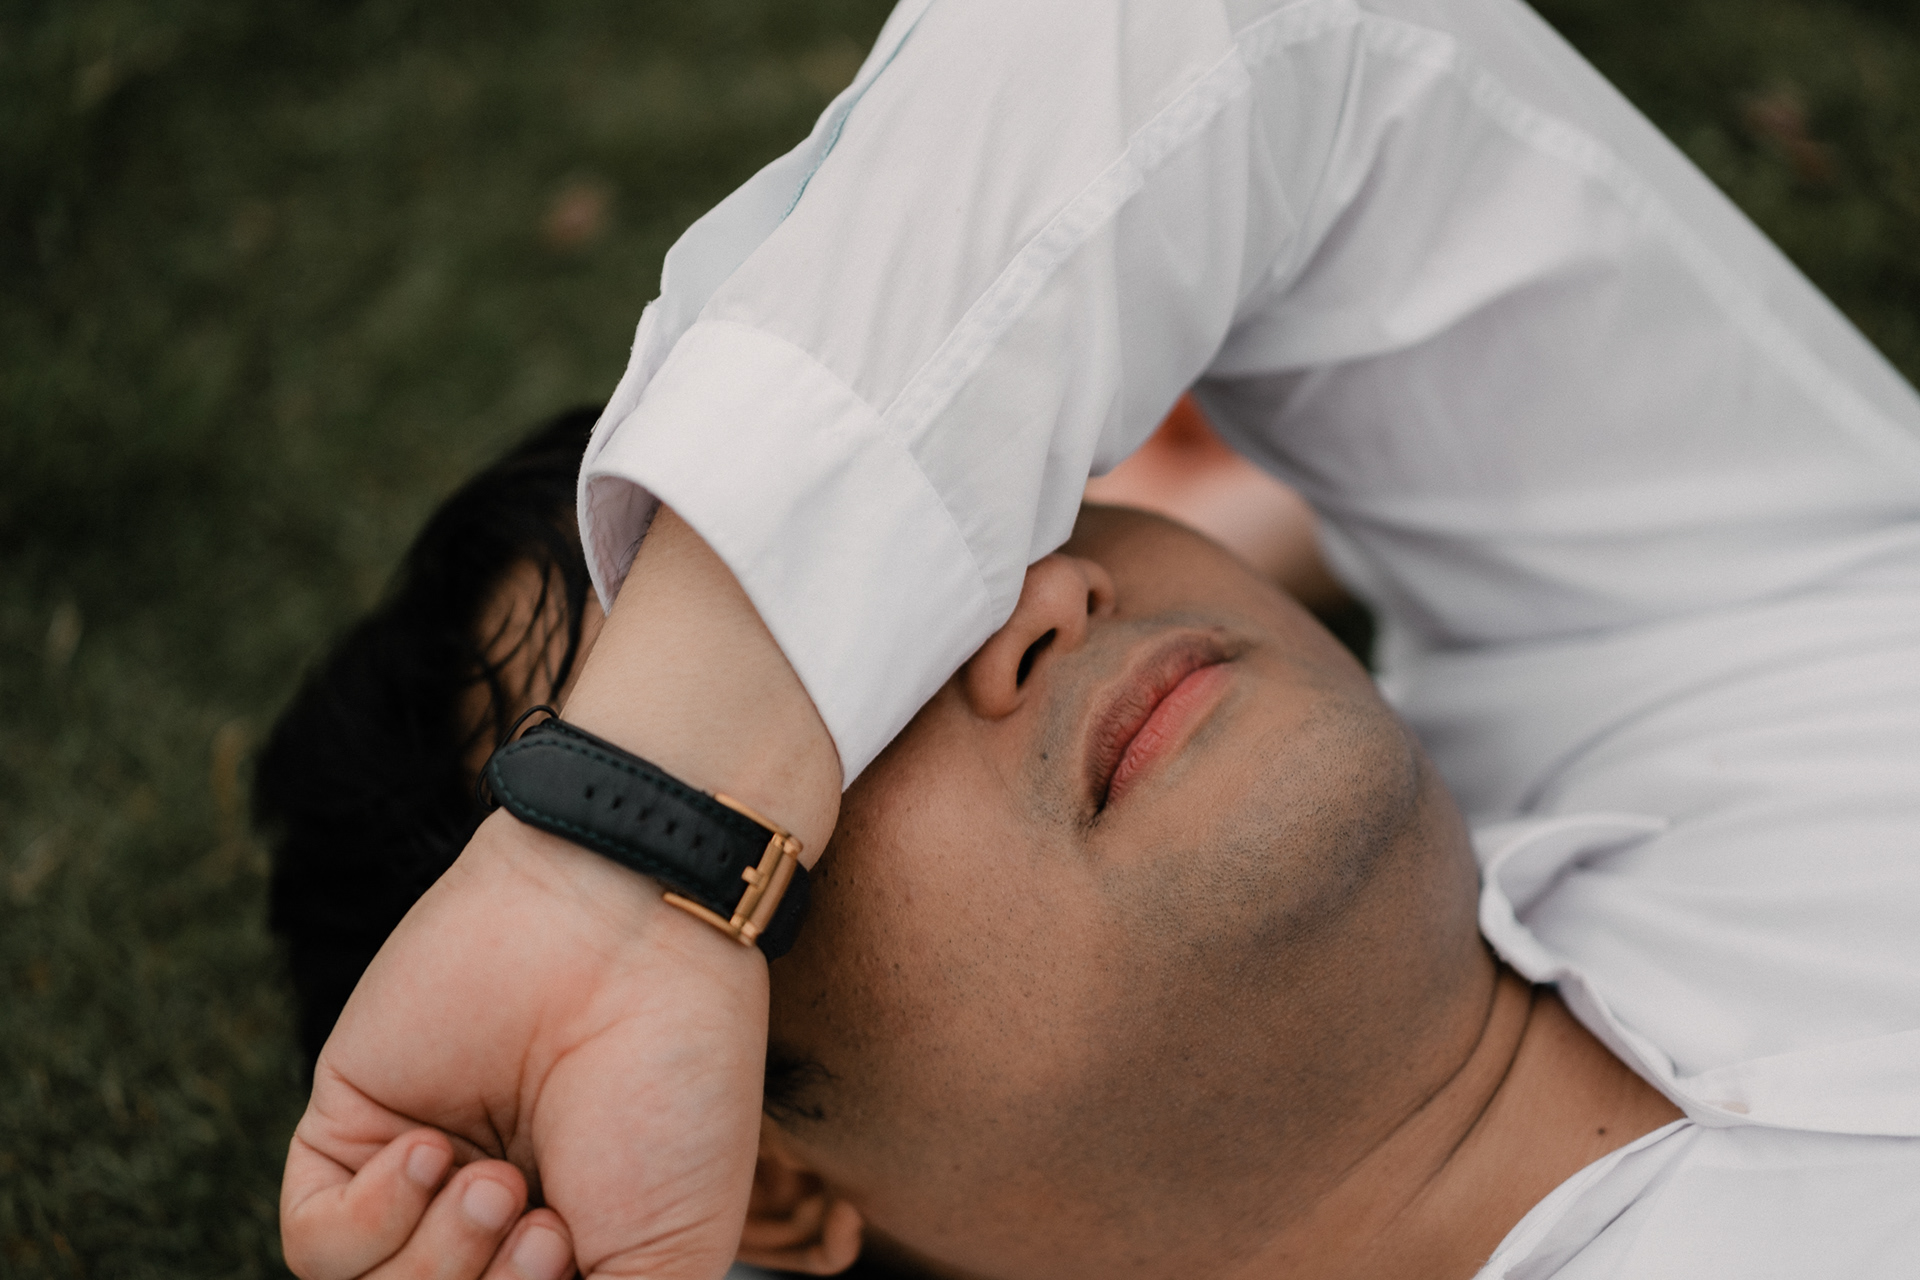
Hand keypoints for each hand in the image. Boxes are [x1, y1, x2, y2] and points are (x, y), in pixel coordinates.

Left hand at [280, 509, 839, 1279]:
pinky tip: (430, 1152)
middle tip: (547, 1229)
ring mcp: (419, 1176)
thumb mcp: (671, 1260)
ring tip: (501, 1183)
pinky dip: (372, 1221)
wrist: (634, 940)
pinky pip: (318, 1243)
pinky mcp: (354, 1124)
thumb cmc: (678, 1086)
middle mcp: (491, 1225)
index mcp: (572, 1250)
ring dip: (437, 1262)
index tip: (578, 1256)